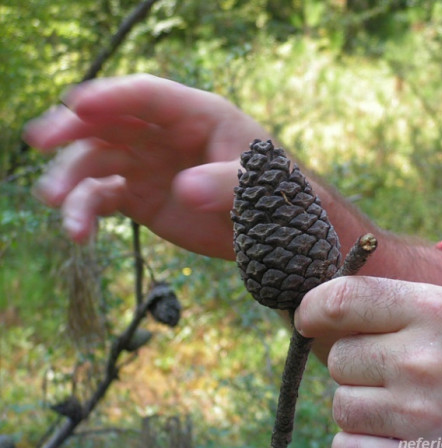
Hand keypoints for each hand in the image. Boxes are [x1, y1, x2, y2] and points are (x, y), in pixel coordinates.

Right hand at [23, 74, 268, 256]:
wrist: (273, 230)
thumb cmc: (273, 193)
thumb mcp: (257, 184)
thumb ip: (225, 183)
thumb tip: (183, 189)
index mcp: (197, 115)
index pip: (147, 95)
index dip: (112, 96)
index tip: (77, 105)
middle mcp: (164, 135)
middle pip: (109, 120)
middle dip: (73, 127)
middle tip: (41, 140)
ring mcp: (148, 165)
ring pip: (97, 160)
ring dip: (71, 177)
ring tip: (56, 201)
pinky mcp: (140, 197)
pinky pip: (103, 196)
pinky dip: (85, 211)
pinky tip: (77, 232)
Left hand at [295, 276, 441, 447]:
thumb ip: (400, 310)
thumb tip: (322, 313)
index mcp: (440, 311)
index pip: (342, 298)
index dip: (312, 308)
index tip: (307, 318)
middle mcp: (425, 360)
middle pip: (338, 358)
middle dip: (358, 368)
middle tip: (400, 376)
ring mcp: (422, 418)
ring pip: (342, 407)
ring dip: (364, 412)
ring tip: (413, 413)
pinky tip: (408, 443)